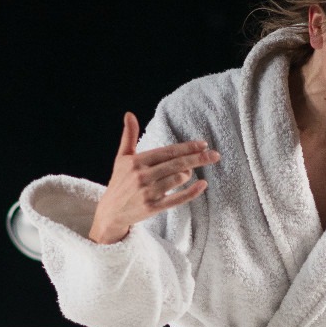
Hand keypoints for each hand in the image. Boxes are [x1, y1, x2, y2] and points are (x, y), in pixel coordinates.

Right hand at [87, 112, 218, 244]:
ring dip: (189, 174)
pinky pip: (177, 199)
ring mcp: (147, 193)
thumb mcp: (121, 158)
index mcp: (137, 162)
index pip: (167, 151)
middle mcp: (142, 176)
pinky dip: (192, 192)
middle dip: (198, 158)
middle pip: (177, 164)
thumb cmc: (119, 182)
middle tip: (215, 155)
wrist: (110, 212)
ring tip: (190, 171)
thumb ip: (129, 136)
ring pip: (178, 179)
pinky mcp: (152, 208)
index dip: (187, 147)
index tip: (203, 144)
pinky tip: (203, 185)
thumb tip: (129, 114)